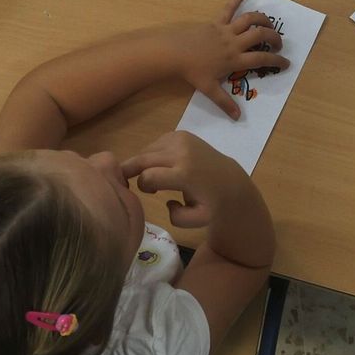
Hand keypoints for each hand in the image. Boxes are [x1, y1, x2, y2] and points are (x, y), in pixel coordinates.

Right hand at [120, 131, 252, 228]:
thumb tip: (167, 202)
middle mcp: (181, 151)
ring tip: (154, 178)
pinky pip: (155, 143)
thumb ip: (178, 218)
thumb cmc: (213, 204)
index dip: (142, 187)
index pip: (147, 176)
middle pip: (142, 159)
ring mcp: (181, 139)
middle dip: (129, 170)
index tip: (149, 193)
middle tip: (124, 182)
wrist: (231, 181)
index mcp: (185, 173)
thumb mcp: (199, 220)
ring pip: (147, 150)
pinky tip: (161, 166)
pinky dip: (152, 155)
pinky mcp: (181, 134)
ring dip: (143, 164)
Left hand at [174, 0, 290, 119]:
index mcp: (234, 59)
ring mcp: (225, 30)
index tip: (286, 63)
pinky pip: (228, 8)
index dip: (276, 61)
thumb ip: (225, 102)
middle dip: (274, 38)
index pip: (261, 59)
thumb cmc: (192, 71)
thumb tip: (237, 117)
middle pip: (260, 35)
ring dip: (262, 19)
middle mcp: (234, 42)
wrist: (174, 53)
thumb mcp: (209, 89)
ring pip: (249, 19)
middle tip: (278, 44)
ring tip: (269, 24)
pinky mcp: (216, 22)